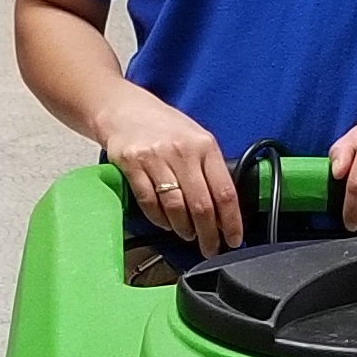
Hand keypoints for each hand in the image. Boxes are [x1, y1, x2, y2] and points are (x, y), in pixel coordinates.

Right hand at [101, 86, 244, 256]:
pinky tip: (165, 222)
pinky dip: (159, 219)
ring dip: (183, 229)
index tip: (233, 239)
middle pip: (202, 205)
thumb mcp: (195, 138)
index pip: (225, 191)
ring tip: (186, 234)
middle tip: (210, 248)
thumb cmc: (162, 126)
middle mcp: (182, 151)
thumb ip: (209, 168)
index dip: (231, 221)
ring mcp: (156, 158)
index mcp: (204, 145)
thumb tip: (223, 209)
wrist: (123, 108)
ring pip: (176, 207)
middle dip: (208, 234)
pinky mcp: (132, 165)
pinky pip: (149, 202)